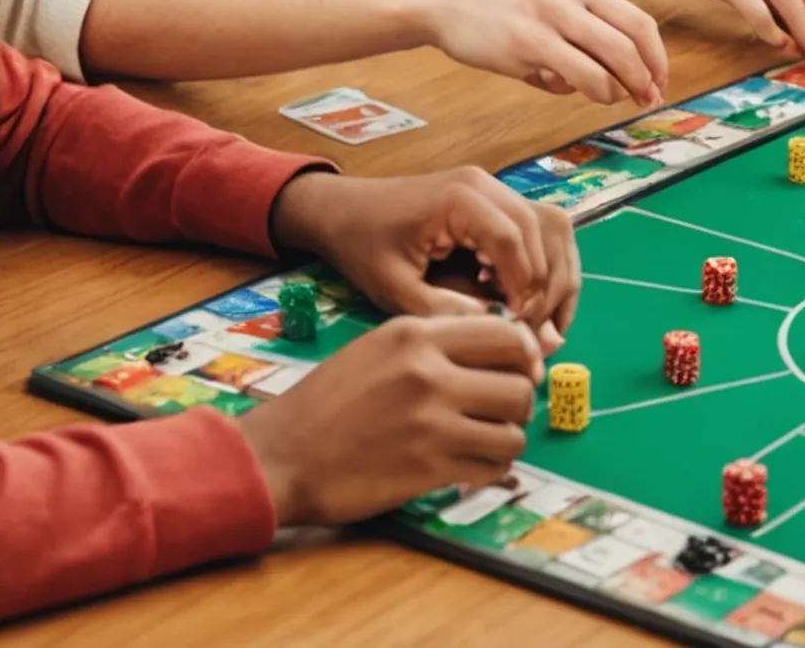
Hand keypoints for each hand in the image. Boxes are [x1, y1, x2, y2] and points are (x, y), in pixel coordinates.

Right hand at [235, 313, 543, 525]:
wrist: (280, 455)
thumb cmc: (326, 403)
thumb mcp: (378, 349)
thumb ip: (437, 344)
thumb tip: (505, 350)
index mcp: (416, 335)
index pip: (508, 336)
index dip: (525, 357)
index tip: (519, 373)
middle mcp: (429, 373)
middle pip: (520, 385)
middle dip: (517, 404)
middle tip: (497, 415)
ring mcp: (431, 422)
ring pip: (513, 431)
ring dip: (504, 441)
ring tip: (482, 443)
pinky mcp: (429, 468)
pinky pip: (492, 468)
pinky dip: (489, 470)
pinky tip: (468, 466)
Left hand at [269, 169, 580, 343]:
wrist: (341, 210)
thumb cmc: (362, 245)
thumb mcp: (394, 288)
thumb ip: (446, 311)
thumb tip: (500, 334)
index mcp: (459, 198)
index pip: (514, 239)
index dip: (526, 285)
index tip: (519, 325)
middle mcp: (486, 185)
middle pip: (546, 229)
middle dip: (548, 283)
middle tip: (535, 330)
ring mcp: (493, 188)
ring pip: (552, 226)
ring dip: (555, 273)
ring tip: (541, 318)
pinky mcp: (494, 200)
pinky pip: (538, 227)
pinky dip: (545, 263)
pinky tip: (529, 298)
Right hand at [405, 0, 667, 107]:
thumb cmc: (494, 4)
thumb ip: (578, 31)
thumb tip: (608, 79)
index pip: (639, 20)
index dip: (656, 57)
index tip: (658, 80)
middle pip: (634, 41)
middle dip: (648, 77)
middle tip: (648, 100)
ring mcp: (550, 17)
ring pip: (612, 60)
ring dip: (620, 89)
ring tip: (611, 99)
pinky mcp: (527, 43)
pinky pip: (578, 75)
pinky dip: (588, 91)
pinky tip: (572, 91)